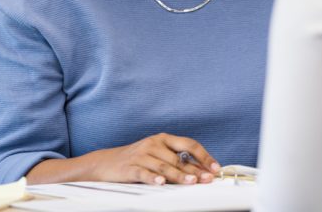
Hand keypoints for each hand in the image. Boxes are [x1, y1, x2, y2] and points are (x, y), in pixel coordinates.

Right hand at [87, 133, 220, 184]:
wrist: (106, 163)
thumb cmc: (137, 160)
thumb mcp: (157, 156)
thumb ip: (176, 162)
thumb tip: (201, 172)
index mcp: (163, 139)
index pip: (189, 144)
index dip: (204, 155)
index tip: (215, 167)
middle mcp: (154, 144)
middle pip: (178, 158)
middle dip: (195, 169)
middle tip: (207, 179)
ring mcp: (142, 154)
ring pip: (164, 165)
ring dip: (179, 175)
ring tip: (191, 182)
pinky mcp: (130, 167)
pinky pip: (144, 172)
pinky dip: (153, 178)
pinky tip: (160, 183)